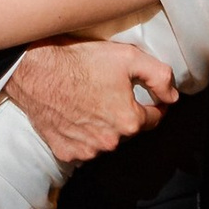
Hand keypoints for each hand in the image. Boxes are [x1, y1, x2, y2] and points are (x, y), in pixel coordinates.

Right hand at [5, 39, 176, 161]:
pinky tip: (75, 115)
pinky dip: (81, 135)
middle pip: (128, 130)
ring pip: (105, 140)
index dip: (154, 107)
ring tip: (91, 102)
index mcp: (128, 120)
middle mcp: (109, 141)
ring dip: (104, 126)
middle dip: (125, 114)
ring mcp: (86, 149)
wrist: (35, 70)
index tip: (150, 99)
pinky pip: (82, 147)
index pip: (153, 119)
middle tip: (111, 92)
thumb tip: (172, 96)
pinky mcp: (64, 151)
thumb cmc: (79, 61)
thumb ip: (159, 76)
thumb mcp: (128, 57)